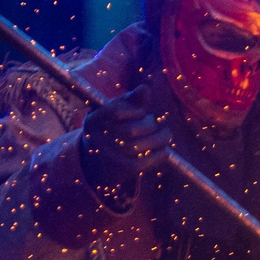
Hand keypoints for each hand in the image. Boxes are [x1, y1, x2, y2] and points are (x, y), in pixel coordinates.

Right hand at [79, 83, 171, 210]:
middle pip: (132, 130)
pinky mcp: (123, 170)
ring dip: (159, 138)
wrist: (95, 163)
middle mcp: (99, 140)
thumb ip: (130, 100)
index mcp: (94, 120)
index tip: (142, 112)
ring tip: (165, 135)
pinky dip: (159, 154)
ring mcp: (110, 157)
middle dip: (149, 125)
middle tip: (153, 124)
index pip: (117, 112)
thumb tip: (144, 89)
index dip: (135, 111)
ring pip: (140, 146)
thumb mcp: (114, 111)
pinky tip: (164, 149)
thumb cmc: (110, 129)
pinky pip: (145, 162)